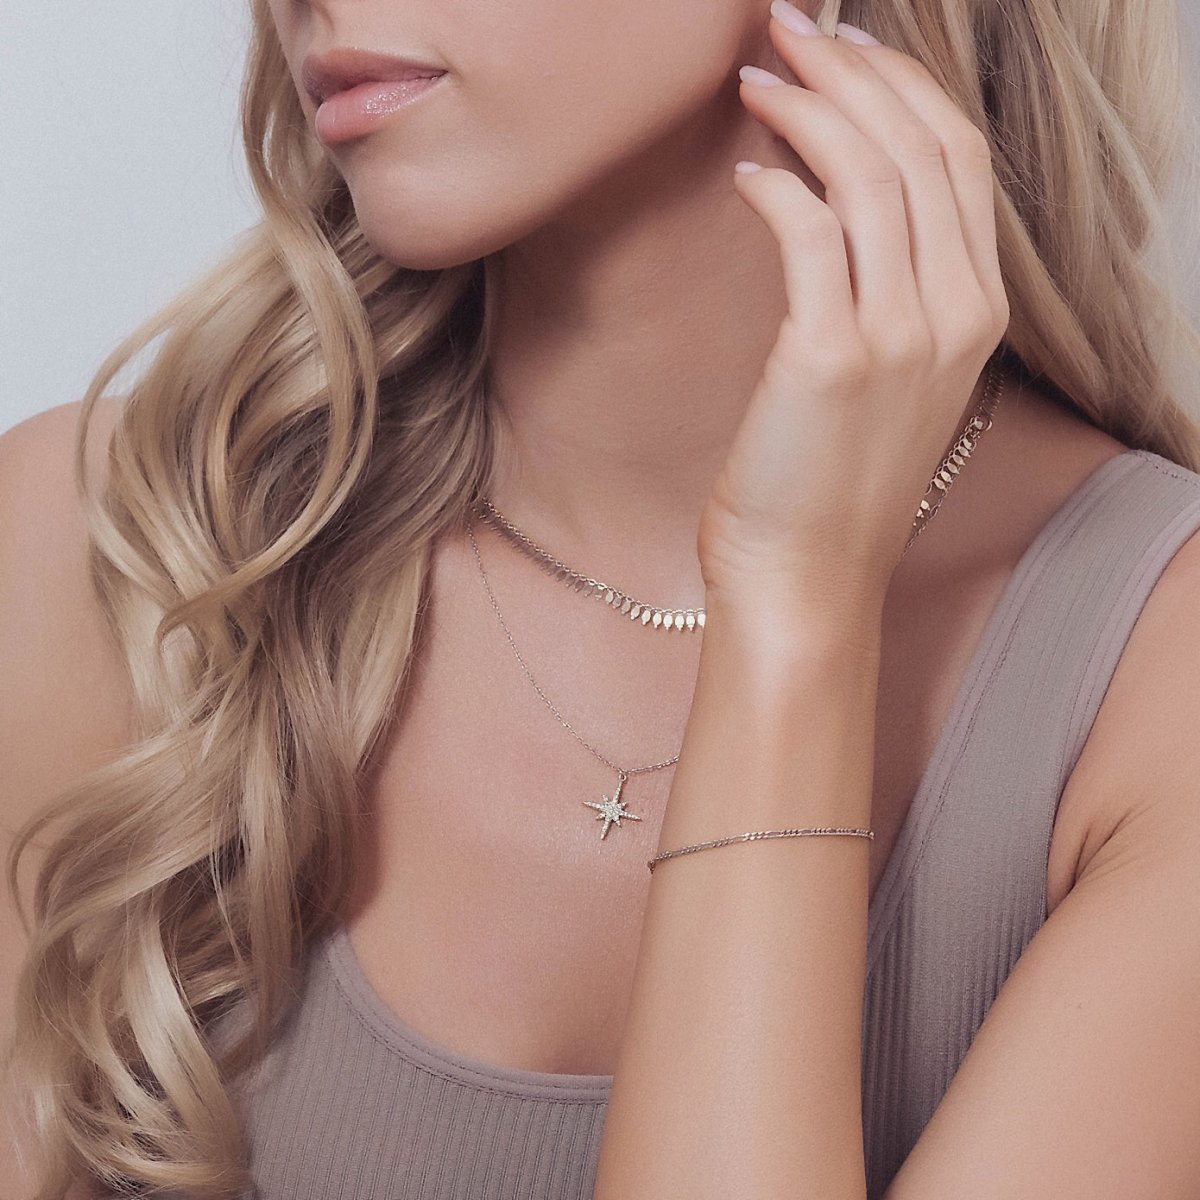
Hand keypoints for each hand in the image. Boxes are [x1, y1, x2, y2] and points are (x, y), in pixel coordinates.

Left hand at [698, 3, 1009, 618]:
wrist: (805, 575)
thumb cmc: (827, 482)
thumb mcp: (886, 381)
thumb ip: (885, 294)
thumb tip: (828, 202)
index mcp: (977, 313)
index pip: (959, 161)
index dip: (904, 87)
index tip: (846, 48)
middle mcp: (956, 315)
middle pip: (922, 147)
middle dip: (853, 69)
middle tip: (788, 27)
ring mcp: (903, 336)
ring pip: (872, 176)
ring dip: (809, 109)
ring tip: (752, 78)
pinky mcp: (833, 357)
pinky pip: (813, 233)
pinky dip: (779, 185)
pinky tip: (745, 169)